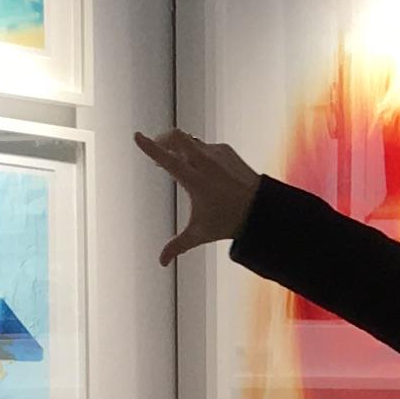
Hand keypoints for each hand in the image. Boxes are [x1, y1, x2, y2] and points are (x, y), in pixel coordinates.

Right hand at [137, 127, 264, 263]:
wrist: (262, 209)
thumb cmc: (230, 222)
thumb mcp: (200, 233)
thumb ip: (178, 246)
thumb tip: (161, 262)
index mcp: (195, 180)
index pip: (167, 159)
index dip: (149, 147)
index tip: (137, 136)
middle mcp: (205, 163)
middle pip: (176, 137)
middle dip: (163, 139)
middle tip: (158, 150)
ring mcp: (217, 154)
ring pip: (189, 140)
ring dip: (179, 147)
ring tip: (176, 161)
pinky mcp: (227, 151)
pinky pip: (205, 145)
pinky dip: (196, 150)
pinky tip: (197, 163)